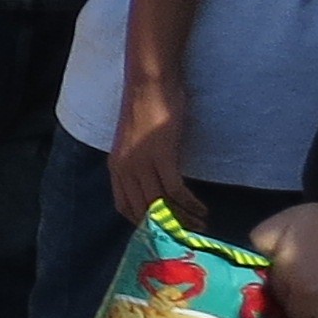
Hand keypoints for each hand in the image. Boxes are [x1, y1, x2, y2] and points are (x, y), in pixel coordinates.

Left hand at [107, 85, 186, 227]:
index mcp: (115, 166)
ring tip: (200, 225)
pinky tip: (202, 209)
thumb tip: (155, 186)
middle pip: (142, 210)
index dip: (142, 223)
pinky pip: (175, 190)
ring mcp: (141, 163)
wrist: (151, 83)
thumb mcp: (136, 143)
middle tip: (187, 235)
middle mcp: (124, 168)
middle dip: (166, 227)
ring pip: (160, 203)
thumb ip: (140, 164)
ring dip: (182, 219)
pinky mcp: (161, 156)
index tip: (162, 232)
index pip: (123, 206)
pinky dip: (190, 204)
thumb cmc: (147, 108)